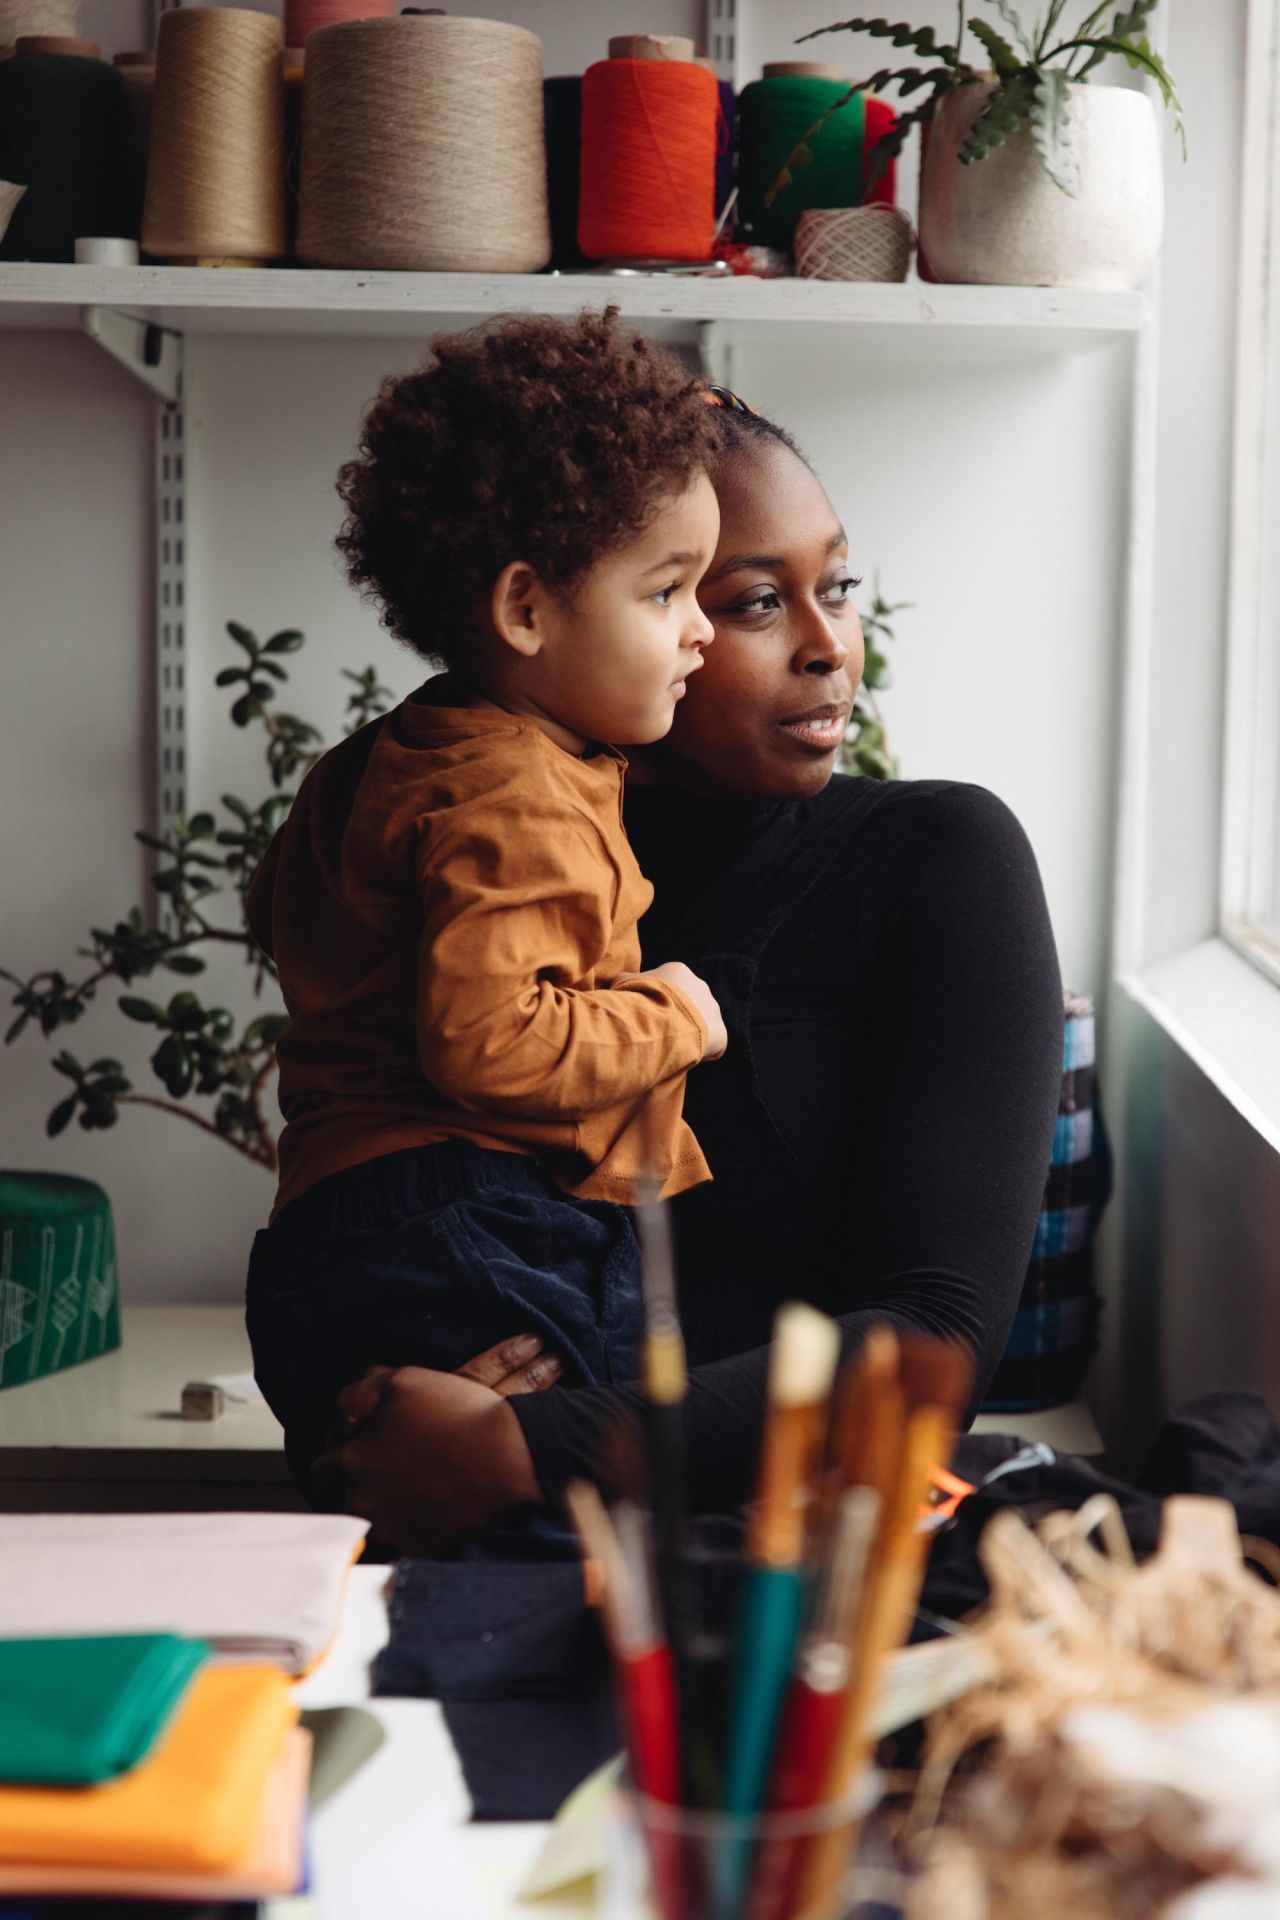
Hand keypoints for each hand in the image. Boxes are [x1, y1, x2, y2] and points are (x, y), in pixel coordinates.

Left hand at [310, 1334, 558, 1555]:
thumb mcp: (400, 1381)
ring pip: (370, 1524)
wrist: (513, 1455)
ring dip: (381, 1508)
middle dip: (354, 1487)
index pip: (320, 1472)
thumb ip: (354, 1398)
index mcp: (351, 1463)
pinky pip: (401, 1542)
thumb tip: (338, 1422)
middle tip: (385, 1470)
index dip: (338, 1460)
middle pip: (341, 1503)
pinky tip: (429, 1505)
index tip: (362, 1452)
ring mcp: (392, 1532)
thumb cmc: (457, 1413)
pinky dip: (409, 1528)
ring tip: (410, 1487)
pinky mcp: (420, 1551)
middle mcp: (363, 1504)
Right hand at [630, 960, 727, 1061]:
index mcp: (678, 971)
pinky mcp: (721, 1034)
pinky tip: (683, 1058)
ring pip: (701, 1023)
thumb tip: (620, 979)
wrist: (660, 1021)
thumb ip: (625, 979)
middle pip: (688, 1004)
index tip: (648, 1016)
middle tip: (659, 1032)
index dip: (658, 1003)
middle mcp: (700, 986)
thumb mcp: (624, 984)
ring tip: (670, 1047)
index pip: (670, 986)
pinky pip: (711, 1045)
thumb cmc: (640, 1000)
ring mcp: (713, 1009)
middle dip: (676, 1017)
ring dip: (688, 1034)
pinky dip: (699, 1053)